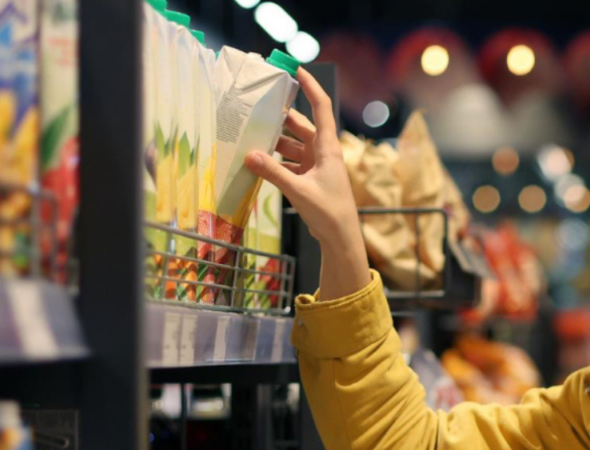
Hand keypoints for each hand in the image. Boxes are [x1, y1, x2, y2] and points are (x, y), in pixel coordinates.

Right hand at [245, 68, 369, 296]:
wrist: (340, 238)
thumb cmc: (328, 212)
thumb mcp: (298, 191)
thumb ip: (273, 172)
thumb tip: (248, 155)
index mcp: (327, 148)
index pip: (321, 108)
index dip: (310, 87)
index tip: (297, 70)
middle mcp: (322, 152)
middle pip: (300, 125)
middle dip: (280, 117)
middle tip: (257, 107)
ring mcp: (316, 166)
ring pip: (292, 144)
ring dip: (275, 141)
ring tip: (251, 134)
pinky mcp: (309, 179)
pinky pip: (290, 162)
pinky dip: (276, 160)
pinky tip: (259, 162)